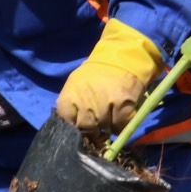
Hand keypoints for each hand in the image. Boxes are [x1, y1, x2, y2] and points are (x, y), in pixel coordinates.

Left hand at [55, 19, 164, 134]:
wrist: (122, 58)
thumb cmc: (96, 73)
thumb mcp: (75, 85)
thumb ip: (71, 105)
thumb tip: (70, 125)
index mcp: (70, 97)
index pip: (67, 122)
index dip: (74, 128)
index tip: (80, 129)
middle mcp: (86, 104)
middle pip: (86, 129)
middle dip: (91, 133)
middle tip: (96, 131)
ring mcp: (105, 107)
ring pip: (104, 130)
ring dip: (106, 129)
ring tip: (108, 120)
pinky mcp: (123, 108)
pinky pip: (120, 127)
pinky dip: (120, 126)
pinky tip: (120, 117)